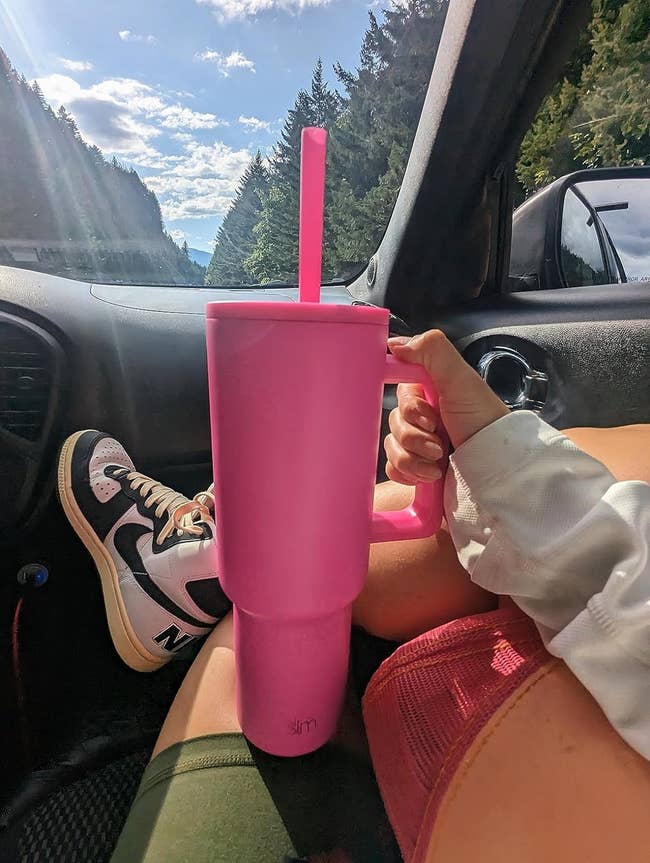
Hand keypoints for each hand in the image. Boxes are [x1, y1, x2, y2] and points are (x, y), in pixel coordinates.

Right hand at [384, 330, 508, 484]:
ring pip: (391, 445)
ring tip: (439, 460)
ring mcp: (418, 443)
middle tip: (440, 436)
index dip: (408, 405)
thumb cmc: (484, 422)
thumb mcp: (462, 379)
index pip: (398, 390)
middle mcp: (423, 416)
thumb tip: (396, 344)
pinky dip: (409, 472)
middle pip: (394, 421)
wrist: (495, 467)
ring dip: (414, 456)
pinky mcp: (414, 467)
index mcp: (431, 391)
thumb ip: (432, 350)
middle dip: (416, 434)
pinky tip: (430, 473)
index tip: (426, 412)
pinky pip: (392, 468)